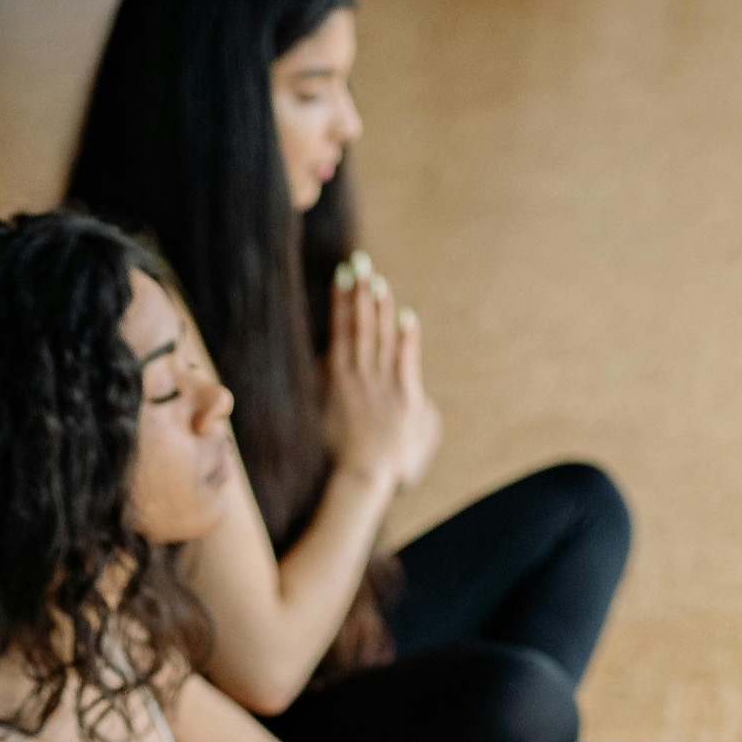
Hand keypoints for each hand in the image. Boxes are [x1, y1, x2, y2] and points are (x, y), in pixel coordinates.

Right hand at [323, 253, 440, 489]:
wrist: (360, 479)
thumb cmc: (346, 457)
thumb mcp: (334, 418)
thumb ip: (340, 390)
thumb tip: (335, 370)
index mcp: (339, 378)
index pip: (342, 330)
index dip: (343, 301)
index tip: (344, 275)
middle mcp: (357, 375)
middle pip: (358, 326)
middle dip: (359, 292)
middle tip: (358, 262)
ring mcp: (379, 385)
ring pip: (378, 338)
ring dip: (378, 307)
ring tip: (376, 279)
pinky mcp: (403, 398)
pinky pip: (404, 362)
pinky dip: (406, 338)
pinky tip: (407, 315)